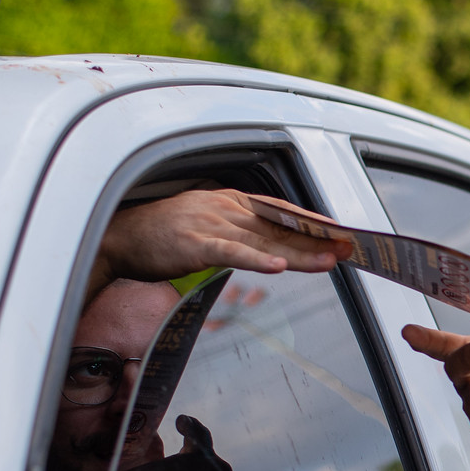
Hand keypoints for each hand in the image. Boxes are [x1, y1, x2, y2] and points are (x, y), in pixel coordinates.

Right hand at [93, 189, 351, 291]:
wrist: (117, 238)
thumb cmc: (163, 235)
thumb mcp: (209, 227)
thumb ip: (242, 235)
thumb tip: (274, 249)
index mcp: (231, 201)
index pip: (282, 211)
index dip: (315, 222)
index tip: (344, 232)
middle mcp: (226, 208)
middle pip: (281, 227)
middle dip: (318, 238)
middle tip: (352, 247)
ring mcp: (210, 224)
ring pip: (264, 241)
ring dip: (299, 253)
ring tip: (330, 261)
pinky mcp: (194, 244)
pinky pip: (231, 253)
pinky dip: (255, 260)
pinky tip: (278, 269)